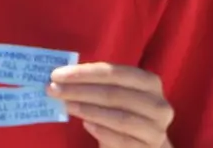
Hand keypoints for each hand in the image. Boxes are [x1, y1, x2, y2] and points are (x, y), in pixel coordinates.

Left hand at [47, 63, 173, 147]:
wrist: (144, 144)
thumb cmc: (125, 113)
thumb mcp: (115, 95)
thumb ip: (96, 85)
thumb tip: (61, 78)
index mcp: (149, 82)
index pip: (115, 72)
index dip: (85, 73)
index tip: (57, 75)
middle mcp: (158, 104)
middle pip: (115, 94)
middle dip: (80, 90)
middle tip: (54, 90)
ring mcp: (156, 129)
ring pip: (120, 117)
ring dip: (89, 110)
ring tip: (67, 106)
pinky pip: (123, 140)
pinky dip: (103, 131)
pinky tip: (86, 125)